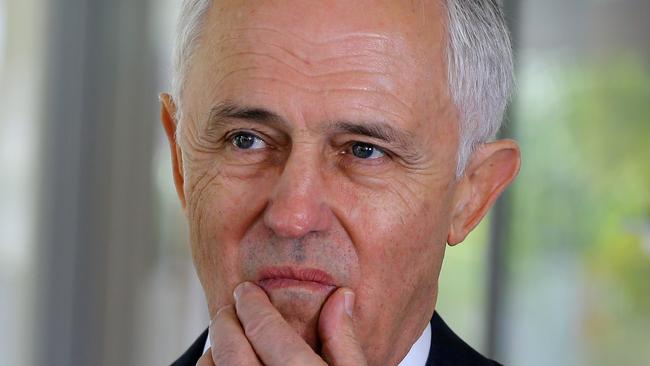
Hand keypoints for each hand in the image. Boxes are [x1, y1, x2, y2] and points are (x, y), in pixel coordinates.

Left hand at [196, 282, 366, 365]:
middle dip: (227, 322)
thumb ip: (347, 342)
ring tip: (229, 339)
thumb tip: (342, 297)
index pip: (267, 333)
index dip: (253, 306)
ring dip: (216, 351)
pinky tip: (226, 365)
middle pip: (232, 351)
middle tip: (231, 308)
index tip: (247, 292)